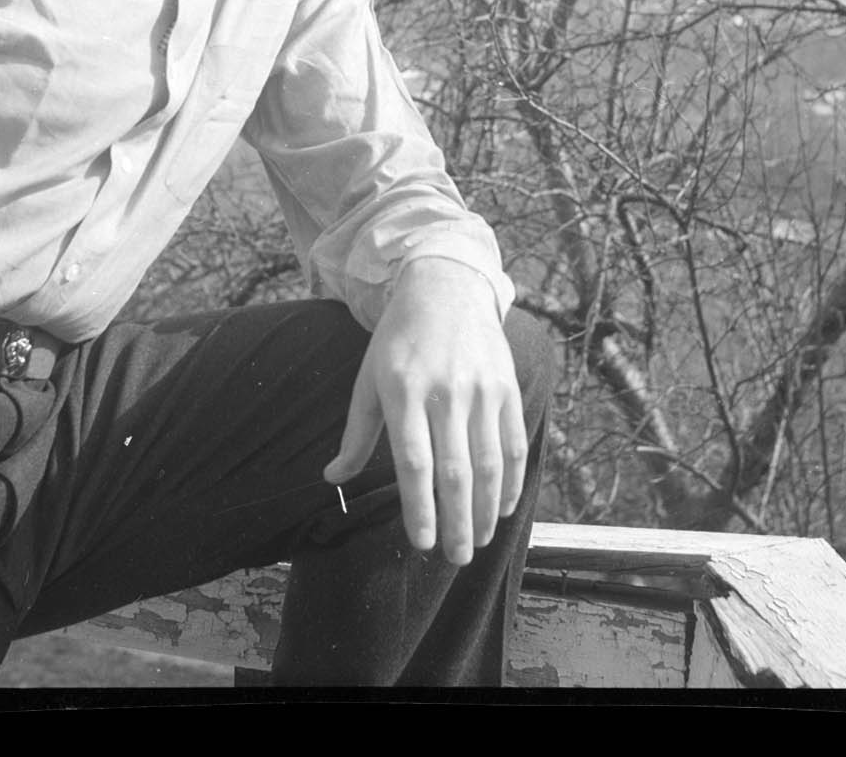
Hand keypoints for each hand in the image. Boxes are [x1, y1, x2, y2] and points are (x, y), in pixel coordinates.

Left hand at [323, 258, 528, 564]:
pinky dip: (512, 479)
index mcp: (405, 391)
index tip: (423, 544)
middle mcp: (446, 391)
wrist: (446, 287)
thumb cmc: (399, 339)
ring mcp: (482, 388)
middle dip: (459, 522)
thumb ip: (357, 432)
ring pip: (489, 462)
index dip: (421, 508)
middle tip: (457, 559)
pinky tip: (504, 506)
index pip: (414, 462)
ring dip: (488, 509)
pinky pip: (513, 442)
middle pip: (456, 470)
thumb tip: (332, 477)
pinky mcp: (506, 385)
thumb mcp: (369, 378)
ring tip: (480, 541)